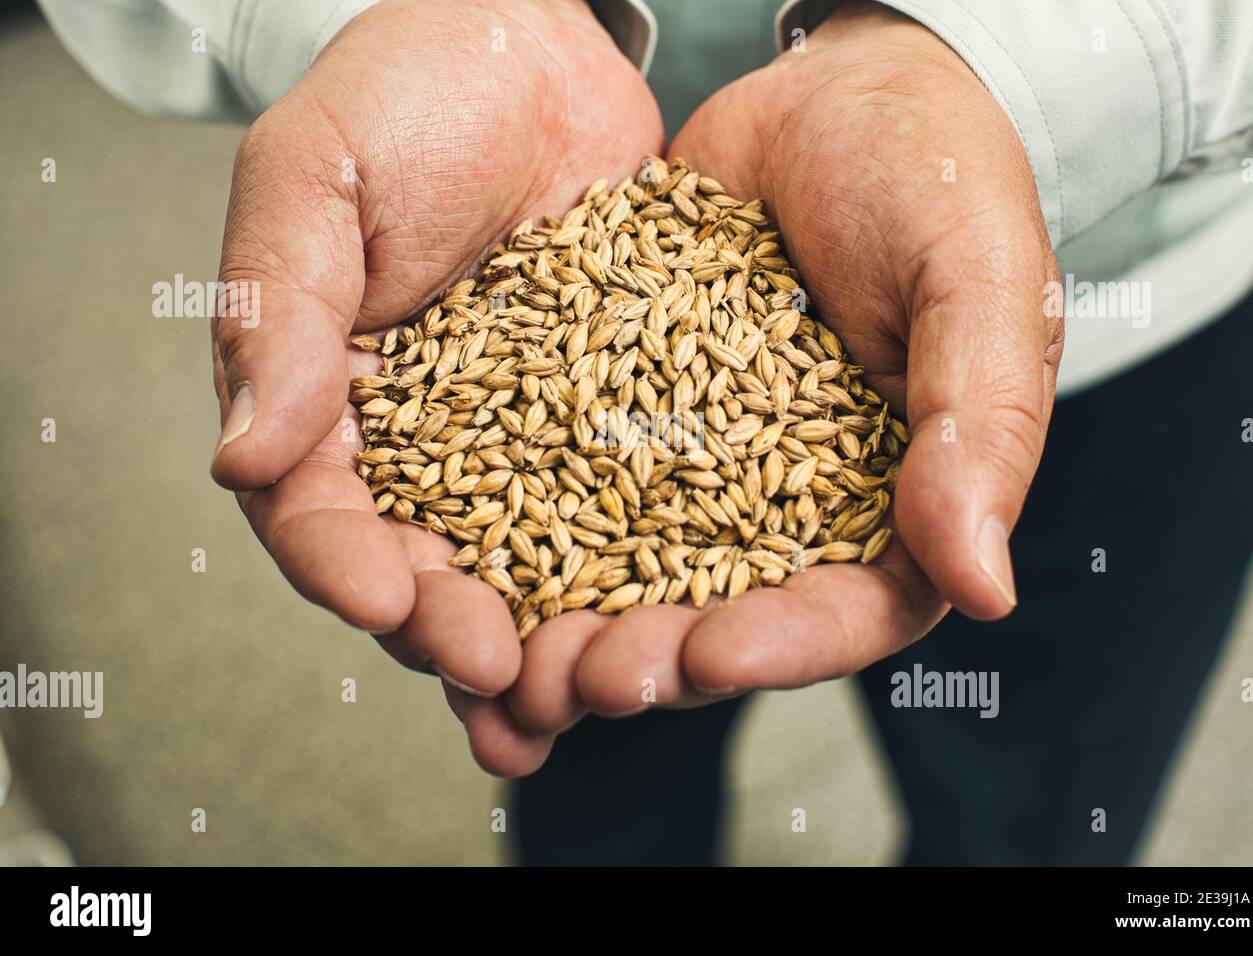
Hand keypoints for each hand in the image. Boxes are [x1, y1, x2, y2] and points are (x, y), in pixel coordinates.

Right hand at [209, 0, 661, 774]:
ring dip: (552, 641)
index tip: (390, 602)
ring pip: (530, 566)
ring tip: (584, 697)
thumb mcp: (315, 179)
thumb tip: (244, 456)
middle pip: (430, 566)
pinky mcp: (611, 419)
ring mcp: (526, 440)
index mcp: (332, 400)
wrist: (533, 39)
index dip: (348, 567)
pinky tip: (668, 629)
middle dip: (458, 632)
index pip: (320, 511)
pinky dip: (642, 574)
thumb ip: (277, 311)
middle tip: (502, 676)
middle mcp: (427, 441)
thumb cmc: (407, 90)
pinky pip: (627, 509)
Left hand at [503, 2, 1061, 751]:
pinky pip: (573, 473)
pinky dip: (520, 517)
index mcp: (900, 500)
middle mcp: (793, 502)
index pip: (850, 608)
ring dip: (570, 618)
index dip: (782, 646)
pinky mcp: (629, 412)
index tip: (708, 653)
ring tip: (503, 650)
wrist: (836, 92)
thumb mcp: (980, 287)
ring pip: (634, 566)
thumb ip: (984, 428)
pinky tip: (464, 549)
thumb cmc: (939, 174)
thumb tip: (986, 586)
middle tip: (577, 679)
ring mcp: (703, 461)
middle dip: (652, 656)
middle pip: (724, 614)